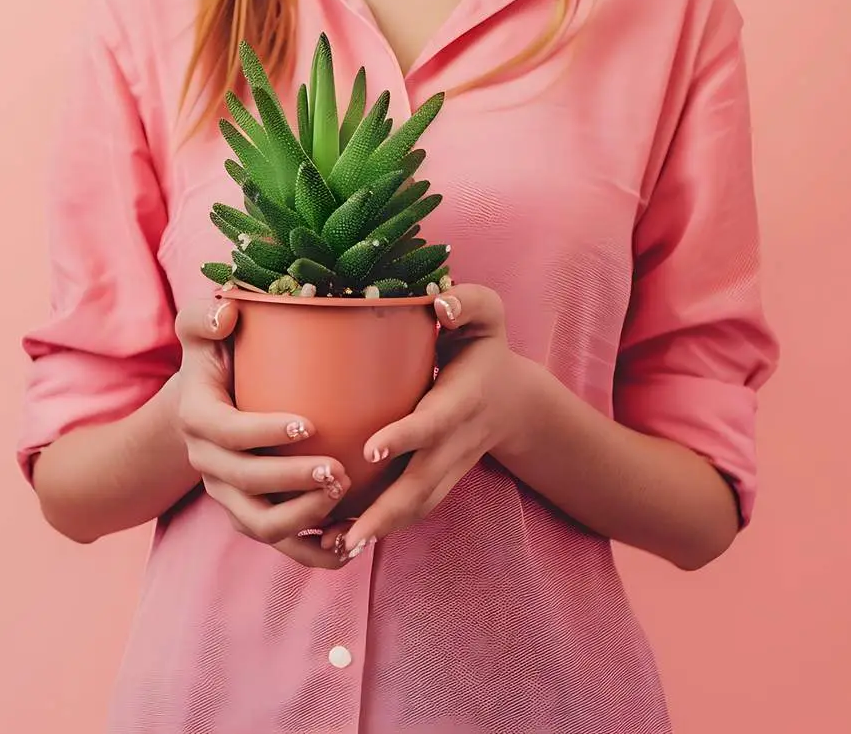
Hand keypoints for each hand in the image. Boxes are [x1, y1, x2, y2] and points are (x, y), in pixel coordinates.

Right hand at [173, 297, 350, 568]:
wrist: (207, 405)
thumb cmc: (216, 360)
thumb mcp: (202, 331)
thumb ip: (207, 315)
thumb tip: (230, 312)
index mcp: (197, 418)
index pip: (225, 431)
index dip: (263, 433)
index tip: (309, 424)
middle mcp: (208, 463)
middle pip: (245, 484)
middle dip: (292, 481)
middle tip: (339, 470)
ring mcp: (228, 495)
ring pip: (259, 525)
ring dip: (303, 518)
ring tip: (344, 497)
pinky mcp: (250, 514)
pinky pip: (280, 545)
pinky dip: (313, 553)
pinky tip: (350, 543)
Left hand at [320, 283, 545, 559]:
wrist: (514, 399)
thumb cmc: (484, 347)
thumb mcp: (486, 314)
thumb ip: (469, 302)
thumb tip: (442, 302)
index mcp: (462, 401)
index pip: (433, 422)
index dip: (405, 436)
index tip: (371, 449)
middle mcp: (456, 442)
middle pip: (422, 483)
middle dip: (386, 512)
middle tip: (347, 535)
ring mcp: (448, 468)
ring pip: (416, 506)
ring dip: (379, 530)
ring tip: (336, 547)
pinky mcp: (437, 482)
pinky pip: (411, 511)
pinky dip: (381, 530)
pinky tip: (341, 543)